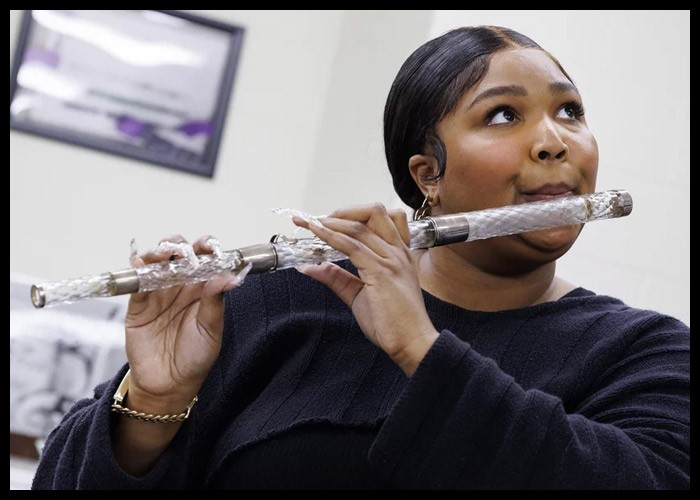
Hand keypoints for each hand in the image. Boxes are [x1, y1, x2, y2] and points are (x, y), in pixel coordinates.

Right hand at [123, 235, 241, 412]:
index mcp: (202, 289)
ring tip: (164, 254)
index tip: (209, 245)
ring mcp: (158, 293)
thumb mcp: (211, 330)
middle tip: (184, 252)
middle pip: (178, 255)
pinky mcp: (138, 305)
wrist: (168, 385)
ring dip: (158, 252)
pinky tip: (140, 263)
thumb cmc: (195, 358)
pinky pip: (136, 282)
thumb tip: (228, 276)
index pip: (205, 260)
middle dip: (179, 245)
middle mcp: (180, 286)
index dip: (206, 248)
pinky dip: (137, 270)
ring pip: (156, 263)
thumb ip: (215, 301)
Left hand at [294, 204, 438, 375]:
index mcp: (398, 254)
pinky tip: (317, 234)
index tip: (326, 219)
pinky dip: (331, 237)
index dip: (351, 214)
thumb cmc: (394, 323)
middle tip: (320, 220)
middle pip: (374, 212)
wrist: (412, 343)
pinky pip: (352, 246)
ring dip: (331, 222)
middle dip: (344, 211)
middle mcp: (397, 252)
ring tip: (311, 224)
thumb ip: (338, 278)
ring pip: (359, 227)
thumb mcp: (359, 296)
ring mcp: (391, 260)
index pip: (380, 220)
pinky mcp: (382, 272)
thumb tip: (313, 267)